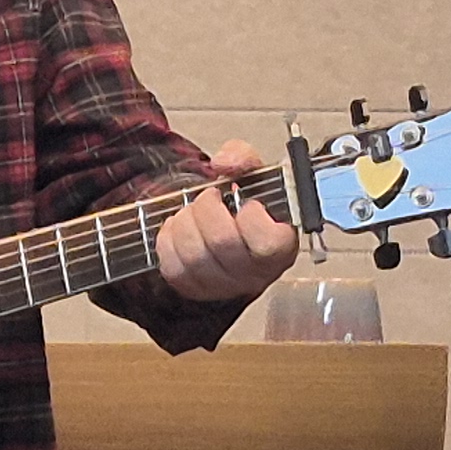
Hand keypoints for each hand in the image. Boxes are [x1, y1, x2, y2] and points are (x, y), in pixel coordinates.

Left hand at [155, 141, 301, 303]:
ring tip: (192, 213)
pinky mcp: (197, 291)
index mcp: (282, 247)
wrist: (232, 232)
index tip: (247, 203)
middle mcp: (256, 273)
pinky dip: (168, 242)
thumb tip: (224, 162)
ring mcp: (226, 286)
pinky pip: (174, 269)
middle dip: (207, 210)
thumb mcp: (255, 175)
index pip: (267, 242)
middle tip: (209, 199)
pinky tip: (179, 229)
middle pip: (222, 243)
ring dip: (185, 223)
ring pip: (194, 257)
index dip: (250, 217)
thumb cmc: (249, 208)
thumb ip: (243, 158)